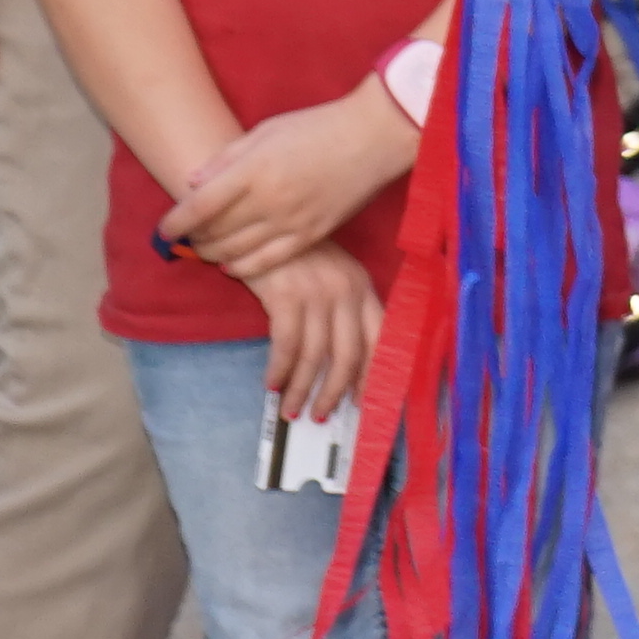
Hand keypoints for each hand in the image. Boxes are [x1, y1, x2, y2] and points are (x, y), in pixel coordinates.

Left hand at [162, 96, 415, 280]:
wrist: (374, 136)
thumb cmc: (318, 126)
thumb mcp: (267, 130)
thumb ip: (228, 157)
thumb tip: (193, 182)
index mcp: (253, 170)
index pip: (198, 207)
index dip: (174, 224)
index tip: (162, 231)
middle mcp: (268, 199)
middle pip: (214, 233)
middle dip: (193, 239)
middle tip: (186, 238)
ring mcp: (291, 220)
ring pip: (237, 251)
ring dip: (214, 254)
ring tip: (205, 250)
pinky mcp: (313, 234)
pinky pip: (270, 261)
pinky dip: (244, 268)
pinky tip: (232, 266)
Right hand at [250, 250, 382, 421]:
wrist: (259, 222)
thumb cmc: (291, 254)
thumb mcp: (329, 274)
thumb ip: (341, 307)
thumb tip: (341, 359)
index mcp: (362, 286)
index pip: (379, 337)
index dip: (372, 373)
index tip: (361, 400)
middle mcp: (347, 291)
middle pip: (350, 355)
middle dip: (335, 392)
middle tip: (322, 415)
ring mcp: (318, 293)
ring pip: (317, 356)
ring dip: (302, 389)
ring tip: (290, 409)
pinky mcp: (288, 296)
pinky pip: (288, 346)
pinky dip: (280, 370)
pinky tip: (271, 383)